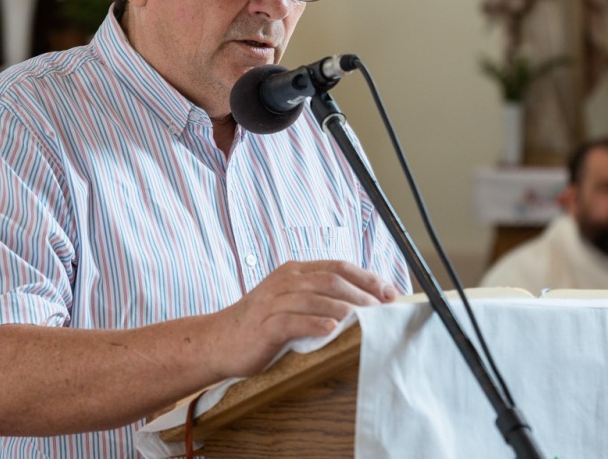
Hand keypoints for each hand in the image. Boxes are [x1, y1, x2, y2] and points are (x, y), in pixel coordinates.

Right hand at [207, 260, 396, 378]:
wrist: (217, 340)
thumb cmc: (261, 324)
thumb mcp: (291, 302)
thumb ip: (319, 298)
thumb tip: (362, 306)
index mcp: (296, 271)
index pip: (339, 267)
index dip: (367, 278)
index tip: (390, 293)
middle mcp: (286, 281)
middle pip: (332, 280)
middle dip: (363, 293)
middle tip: (384, 310)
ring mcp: (274, 301)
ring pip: (317, 298)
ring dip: (346, 309)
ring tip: (368, 320)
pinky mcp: (264, 324)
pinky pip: (293, 321)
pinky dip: (315, 324)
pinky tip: (333, 331)